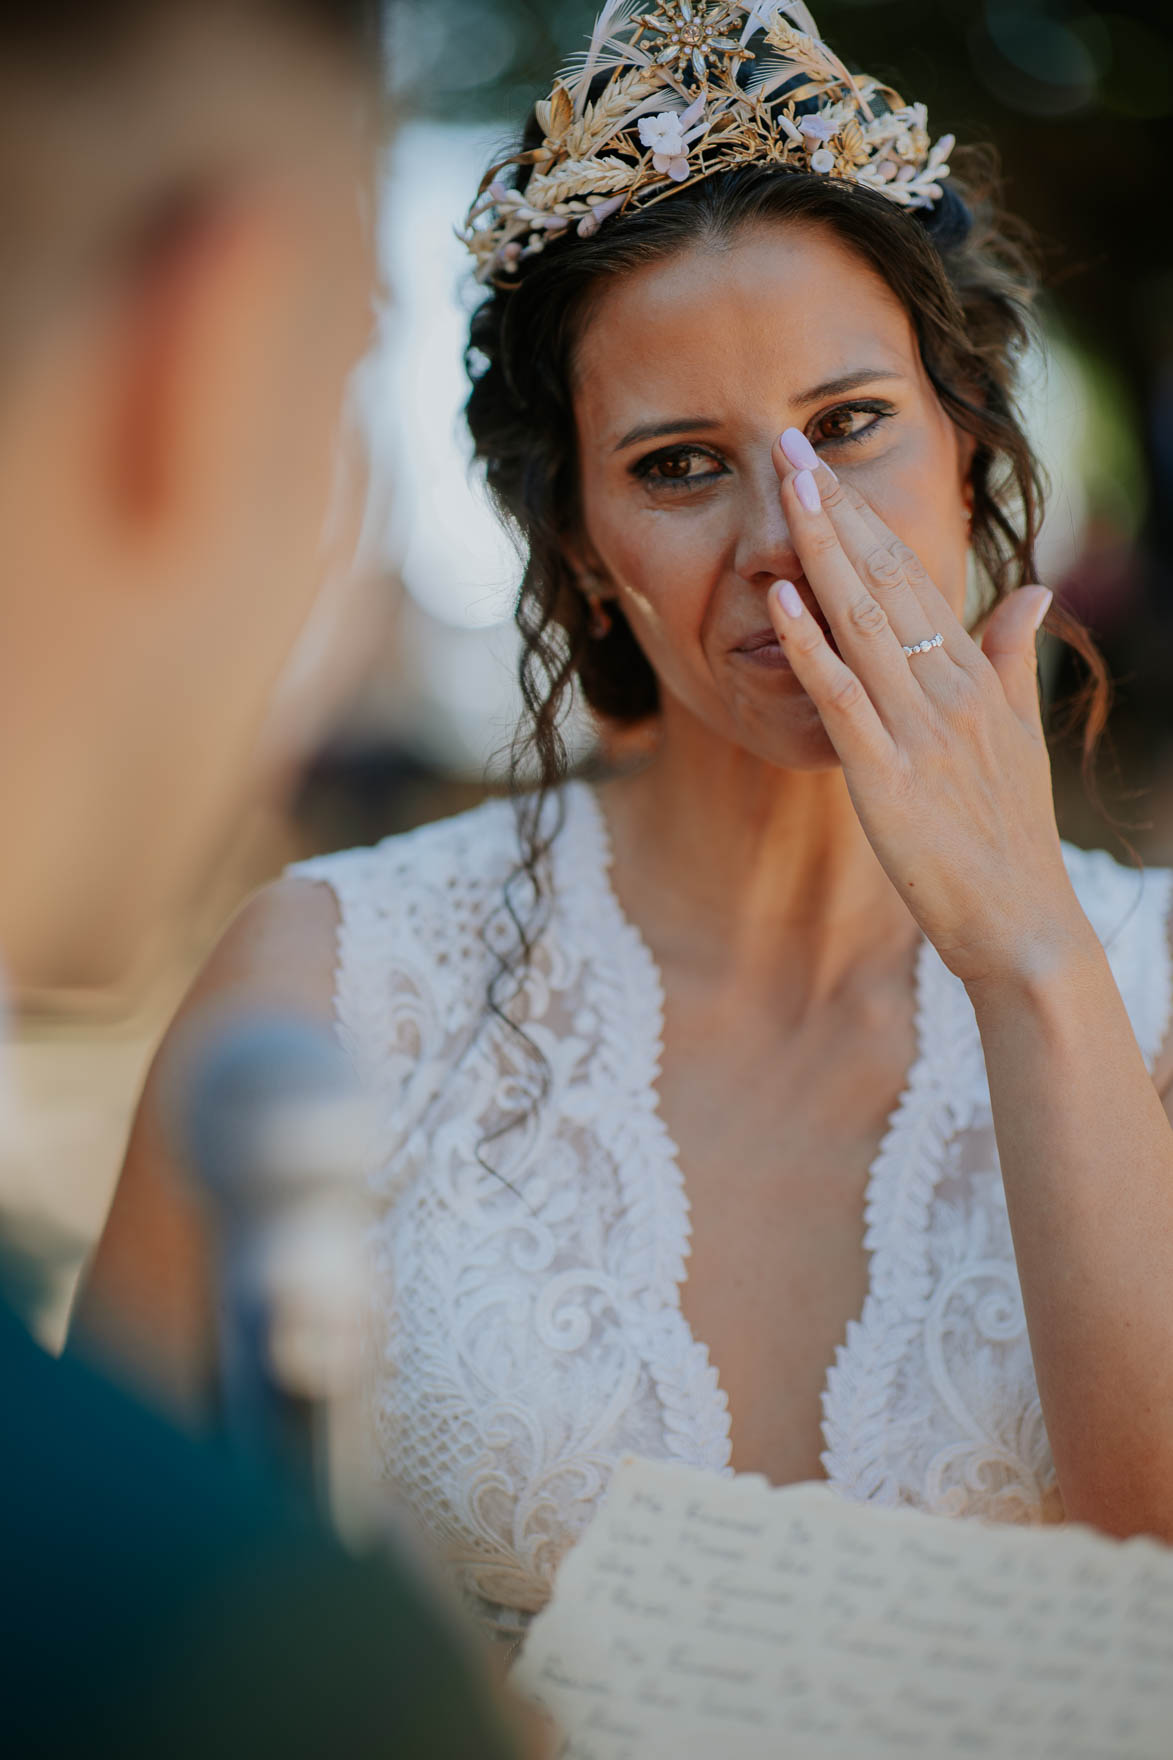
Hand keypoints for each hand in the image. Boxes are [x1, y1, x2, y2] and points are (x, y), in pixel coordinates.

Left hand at [765, 432, 1089, 988]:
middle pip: (886, 582)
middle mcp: (950, 691)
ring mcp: (919, 732)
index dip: (865, 520)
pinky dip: (811, 648)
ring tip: (784, 491)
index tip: (824, 469)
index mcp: (975, 678)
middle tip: (790, 446)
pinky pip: (844, 700)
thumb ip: (1014, 659)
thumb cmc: (1012, 834)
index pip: (914, 578)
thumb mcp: (1019, 735)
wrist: (1022, 921)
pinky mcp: (888, 779)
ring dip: (819, 553)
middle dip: (835, 511)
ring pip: (864, 624)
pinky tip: (781, 600)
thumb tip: (1030, 594)